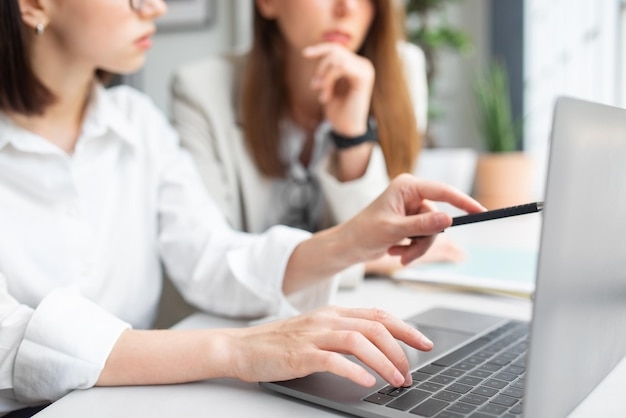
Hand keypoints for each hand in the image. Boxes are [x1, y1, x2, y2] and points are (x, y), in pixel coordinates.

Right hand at [228, 306, 431, 386]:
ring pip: (359, 341)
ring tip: (396, 380)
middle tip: (411, 371)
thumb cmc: (279, 342)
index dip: (405, 328)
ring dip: (384, 362)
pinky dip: (354, 370)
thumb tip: (376, 346)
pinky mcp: (301, 354)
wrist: (242, 347)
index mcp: (333, 312)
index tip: (423, 342)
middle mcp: (327, 319)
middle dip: (400, 350)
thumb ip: (343, 333)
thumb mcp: (316, 330)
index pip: (378, 315)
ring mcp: (314, 335)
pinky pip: (334, 360)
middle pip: (375, 327)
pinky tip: (366, 381)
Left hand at [283, 174, 483, 294]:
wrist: (349, 246)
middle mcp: (411, 194)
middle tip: (408, 256)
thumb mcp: (394, 230)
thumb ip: (421, 225)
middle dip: (425, 241)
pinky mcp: (411, 222)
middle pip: (437, 219)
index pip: (442, 191)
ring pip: (432, 232)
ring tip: (398, 254)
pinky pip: (424, 238)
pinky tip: (395, 250)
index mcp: (406, 186)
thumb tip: (447, 220)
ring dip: (417, 248)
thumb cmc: (364, 233)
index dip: (463, 201)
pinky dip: (412, 248)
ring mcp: (411, 209)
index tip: (481, 211)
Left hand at [303, 43, 374, 135]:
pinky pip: (340, 67)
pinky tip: (326, 97)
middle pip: (335, 51)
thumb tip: (311, 51)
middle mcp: (363, 65)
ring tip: (321, 94)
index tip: (304, 54)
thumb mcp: (328, 85)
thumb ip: (326, 69)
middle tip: (314, 86)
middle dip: (320, 68)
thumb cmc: (338, 111)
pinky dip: (328, 81)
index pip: (336, 49)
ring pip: (336, 59)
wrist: (346, 130)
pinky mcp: (364, 77)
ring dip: (324, 77)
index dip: (320, 49)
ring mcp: (365, 69)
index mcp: (356, 65)